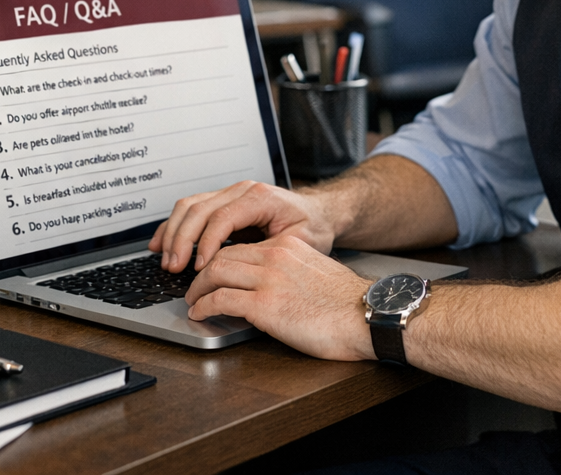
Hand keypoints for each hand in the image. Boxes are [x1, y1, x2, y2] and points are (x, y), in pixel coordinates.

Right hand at [148, 180, 334, 272]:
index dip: (207, 242)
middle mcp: (242, 190)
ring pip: (190, 205)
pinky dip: (174, 226)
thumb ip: (269, 252)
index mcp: (260, 198)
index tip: (199, 267)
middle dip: (183, 239)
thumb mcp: (299, 242)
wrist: (319, 213)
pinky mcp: (223, 203)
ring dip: (174, 232)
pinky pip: (192, 209)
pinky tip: (162, 244)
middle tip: (175, 268)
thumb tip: (241, 267)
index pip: (223, 216)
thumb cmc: (312, 227)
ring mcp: (231, 194)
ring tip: (167, 261)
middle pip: (200, 208)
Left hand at [185, 234, 373, 360]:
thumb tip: (274, 287)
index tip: (211, 271)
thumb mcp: (316, 273)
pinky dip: (204, 306)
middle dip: (201, 270)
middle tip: (194, 286)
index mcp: (289, 246)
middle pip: (223, 254)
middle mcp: (277, 256)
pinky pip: (221, 299)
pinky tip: (200, 314)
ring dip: (197, 288)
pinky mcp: (266, 306)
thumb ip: (292, 272)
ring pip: (216, 271)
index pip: (242, 245)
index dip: (219, 257)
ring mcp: (270, 279)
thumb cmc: (347, 303)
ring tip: (193, 300)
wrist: (367, 315)